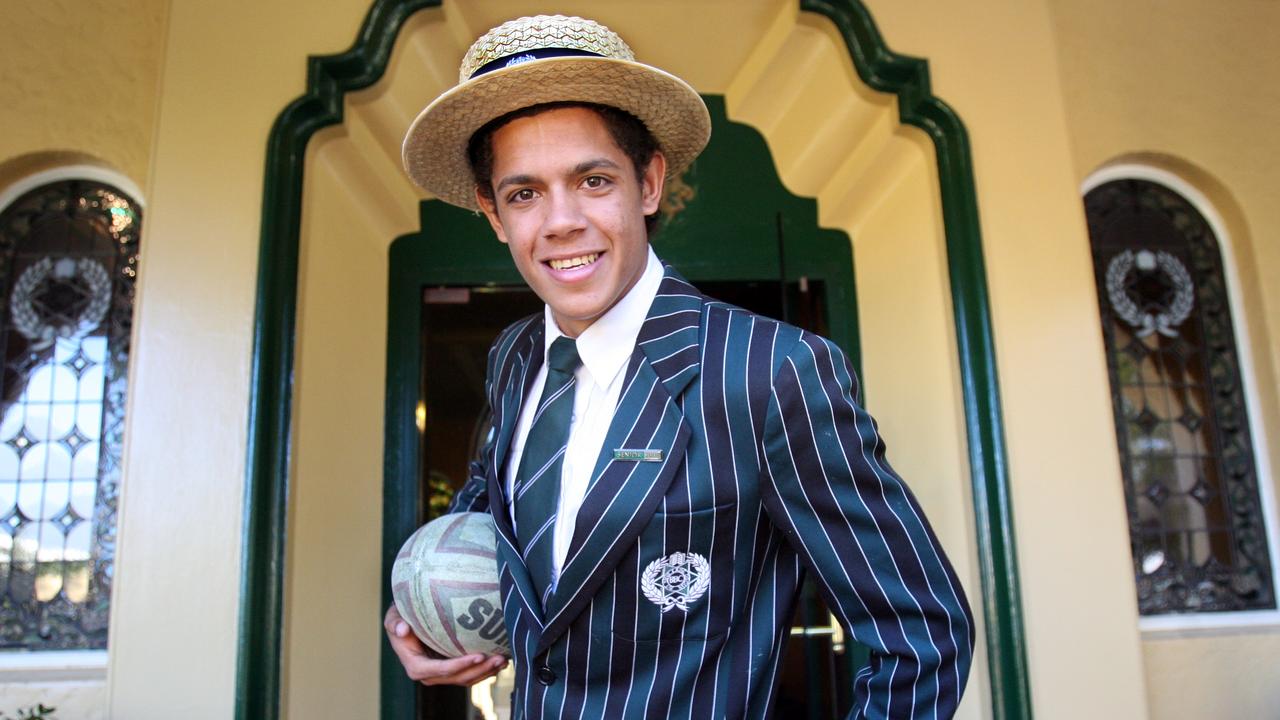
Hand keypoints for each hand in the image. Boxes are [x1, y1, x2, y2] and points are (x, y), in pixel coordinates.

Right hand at [384, 605, 507, 685]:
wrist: (407, 622)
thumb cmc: (401, 618)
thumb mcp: (393, 617)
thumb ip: (395, 623)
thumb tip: (402, 629)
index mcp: (416, 667)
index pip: (442, 670)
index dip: (461, 665)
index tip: (479, 655)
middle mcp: (430, 675)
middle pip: (459, 677)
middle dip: (480, 669)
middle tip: (499, 657)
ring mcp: (442, 675)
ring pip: (467, 678)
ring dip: (487, 671)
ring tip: (503, 659)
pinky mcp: (452, 671)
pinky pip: (470, 674)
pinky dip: (486, 669)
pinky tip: (500, 661)